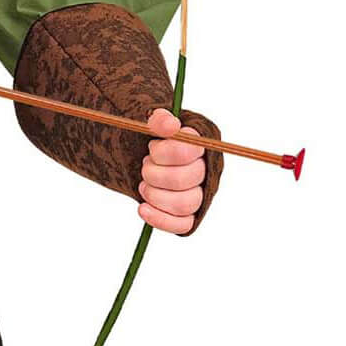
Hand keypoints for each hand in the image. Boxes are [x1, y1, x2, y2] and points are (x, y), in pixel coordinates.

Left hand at [138, 107, 206, 234]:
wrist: (148, 160)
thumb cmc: (155, 142)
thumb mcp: (154, 125)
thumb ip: (160, 120)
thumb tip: (169, 125)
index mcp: (198, 147)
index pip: (187, 150)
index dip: (163, 151)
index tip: (151, 148)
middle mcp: (203, 172)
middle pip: (184, 179)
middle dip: (155, 174)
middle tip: (144, 167)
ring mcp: (197, 195)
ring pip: (183, 204)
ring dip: (155, 195)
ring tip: (143, 185)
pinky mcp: (188, 216)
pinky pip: (182, 225)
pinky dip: (160, 219)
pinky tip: (142, 208)